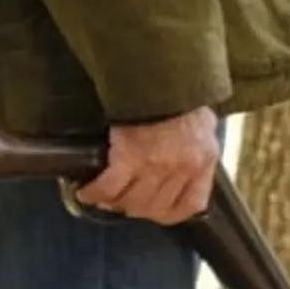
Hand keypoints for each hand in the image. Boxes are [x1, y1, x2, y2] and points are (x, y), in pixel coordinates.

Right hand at [75, 106, 219, 224]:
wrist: (162, 76)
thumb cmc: (181, 95)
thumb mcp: (203, 123)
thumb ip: (197, 146)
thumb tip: (187, 159)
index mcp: (204, 160)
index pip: (191, 204)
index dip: (170, 212)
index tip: (155, 211)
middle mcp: (182, 168)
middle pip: (155, 206)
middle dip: (136, 208)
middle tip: (122, 202)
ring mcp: (156, 166)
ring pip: (131, 202)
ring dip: (114, 203)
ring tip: (103, 197)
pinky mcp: (129, 158)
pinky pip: (108, 187)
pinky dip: (94, 192)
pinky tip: (85, 191)